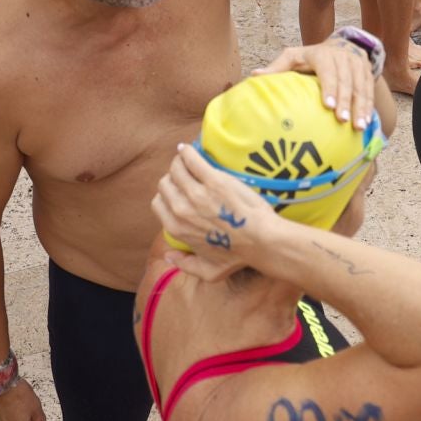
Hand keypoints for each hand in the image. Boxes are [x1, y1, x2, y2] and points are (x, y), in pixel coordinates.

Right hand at [152, 144, 274, 281]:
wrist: (262, 241)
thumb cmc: (239, 256)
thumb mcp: (210, 271)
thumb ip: (186, 265)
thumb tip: (168, 256)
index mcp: (177, 229)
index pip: (158, 203)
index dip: (166, 195)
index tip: (177, 190)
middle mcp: (181, 210)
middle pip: (165, 184)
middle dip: (172, 178)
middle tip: (184, 174)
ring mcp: (196, 194)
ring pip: (175, 169)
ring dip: (178, 162)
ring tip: (186, 158)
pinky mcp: (214, 180)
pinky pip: (191, 159)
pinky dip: (187, 152)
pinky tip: (188, 149)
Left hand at [255, 40, 374, 130]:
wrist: (340, 46)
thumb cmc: (309, 57)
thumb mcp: (292, 57)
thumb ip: (276, 67)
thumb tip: (254, 76)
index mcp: (322, 53)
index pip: (328, 70)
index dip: (330, 87)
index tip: (328, 105)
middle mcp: (342, 56)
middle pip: (346, 80)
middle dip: (347, 101)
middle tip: (344, 121)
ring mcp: (357, 63)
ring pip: (361, 86)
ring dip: (361, 107)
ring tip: (358, 127)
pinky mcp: (368, 71)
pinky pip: (370, 90)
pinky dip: (369, 106)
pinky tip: (367, 122)